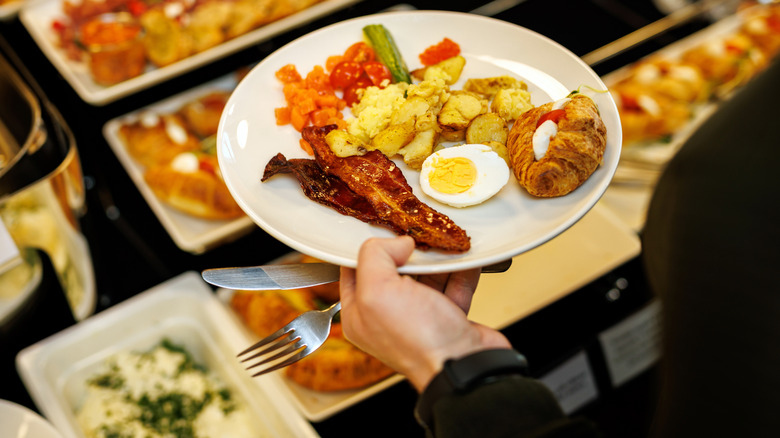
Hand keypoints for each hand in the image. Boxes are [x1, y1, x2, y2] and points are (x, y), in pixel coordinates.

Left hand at [339, 236, 510, 391]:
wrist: (464, 366)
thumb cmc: (418, 339)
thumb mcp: (378, 291)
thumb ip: (376, 257)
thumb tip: (397, 242)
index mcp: (360, 314)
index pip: (354, 270)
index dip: (367, 248)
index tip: (384, 230)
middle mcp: (387, 317)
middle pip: (393, 270)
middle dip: (407, 251)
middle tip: (418, 235)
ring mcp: (419, 318)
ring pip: (425, 276)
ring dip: (437, 259)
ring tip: (444, 241)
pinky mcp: (448, 317)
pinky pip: (453, 285)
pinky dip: (460, 270)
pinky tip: (465, 256)